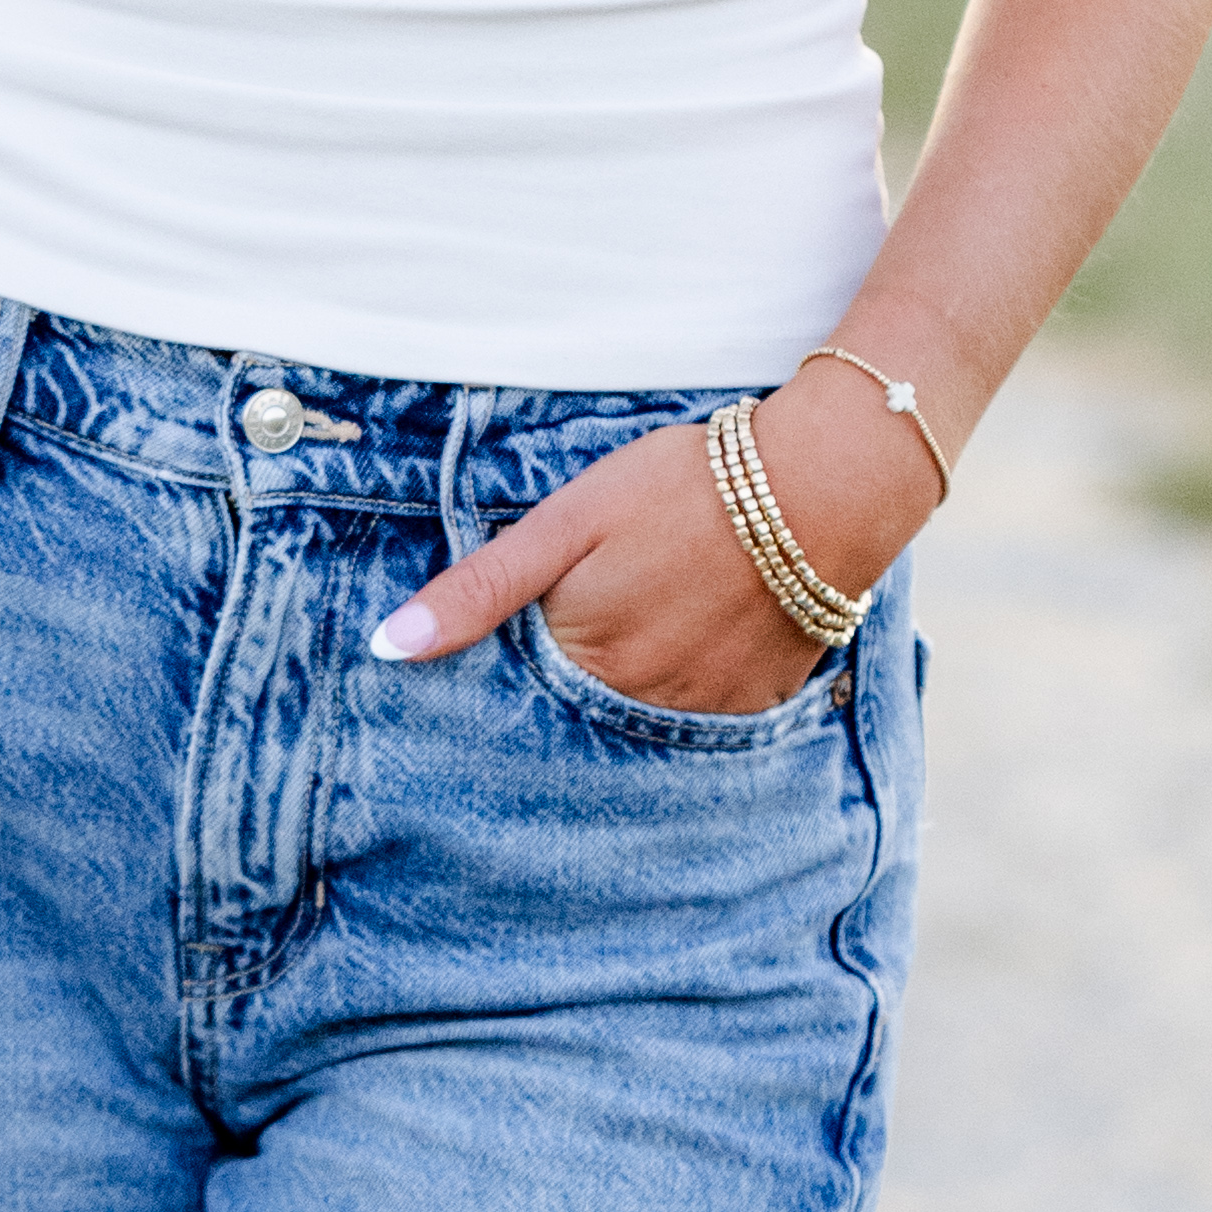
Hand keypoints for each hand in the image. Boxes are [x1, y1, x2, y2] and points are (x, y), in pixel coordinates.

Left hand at [368, 378, 921, 717]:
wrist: (821, 488)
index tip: (512, 645)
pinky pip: (700, 719)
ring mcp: (703, 713)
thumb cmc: (684, 490)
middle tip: (591, 622)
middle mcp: (640, 708)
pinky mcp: (757, 704)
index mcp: (584, 664)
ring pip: (638, 722)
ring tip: (640, 627)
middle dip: (564, 691)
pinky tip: (689, 638)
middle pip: (577, 717)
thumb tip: (391, 648)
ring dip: (626, 691)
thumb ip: (481, 589)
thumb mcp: (567, 523)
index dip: (510, 668)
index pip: (519, 699)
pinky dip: (684, 689)